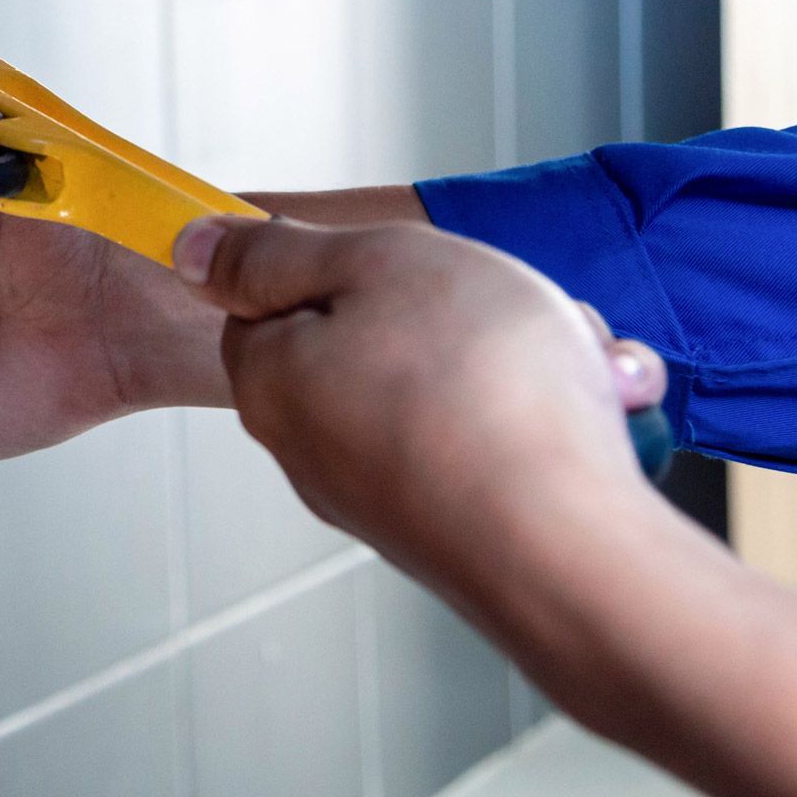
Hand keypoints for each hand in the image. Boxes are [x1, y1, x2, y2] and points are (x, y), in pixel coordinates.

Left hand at [174, 217, 796, 796]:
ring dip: (527, 356)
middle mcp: (316, 449)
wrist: (574, 550)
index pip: (270, 298)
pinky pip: (499, 444)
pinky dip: (552, 415)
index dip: (346, 264)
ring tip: (579, 358)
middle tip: (516, 305)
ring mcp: (388, 499)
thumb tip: (193, 247)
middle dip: (464, 308)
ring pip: (456, 387)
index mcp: (272, 379)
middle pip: (375, 338)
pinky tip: (603, 410)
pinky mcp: (457, 536)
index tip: (408, 260)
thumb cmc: (480, 390)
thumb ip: (281, 250)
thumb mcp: (374, 263)